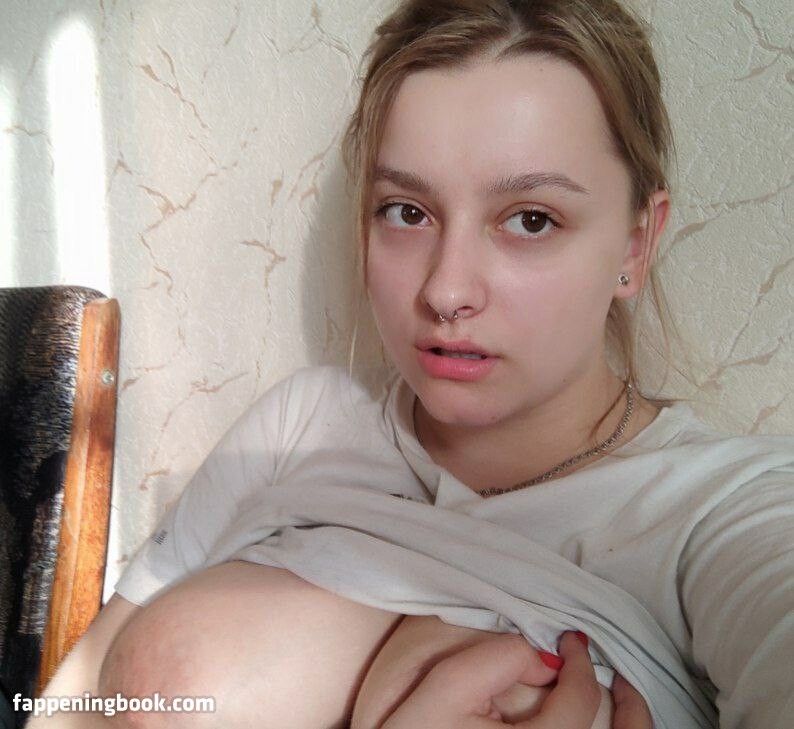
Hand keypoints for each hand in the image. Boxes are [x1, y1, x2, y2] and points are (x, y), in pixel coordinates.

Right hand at [380, 631, 652, 727]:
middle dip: (628, 700)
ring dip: (633, 726)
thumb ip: (496, 657)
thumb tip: (544, 655)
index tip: (570, 639)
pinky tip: (602, 727)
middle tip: (615, 673)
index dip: (579, 659)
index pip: (579, 698)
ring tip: (625, 700)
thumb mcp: (444, 687)